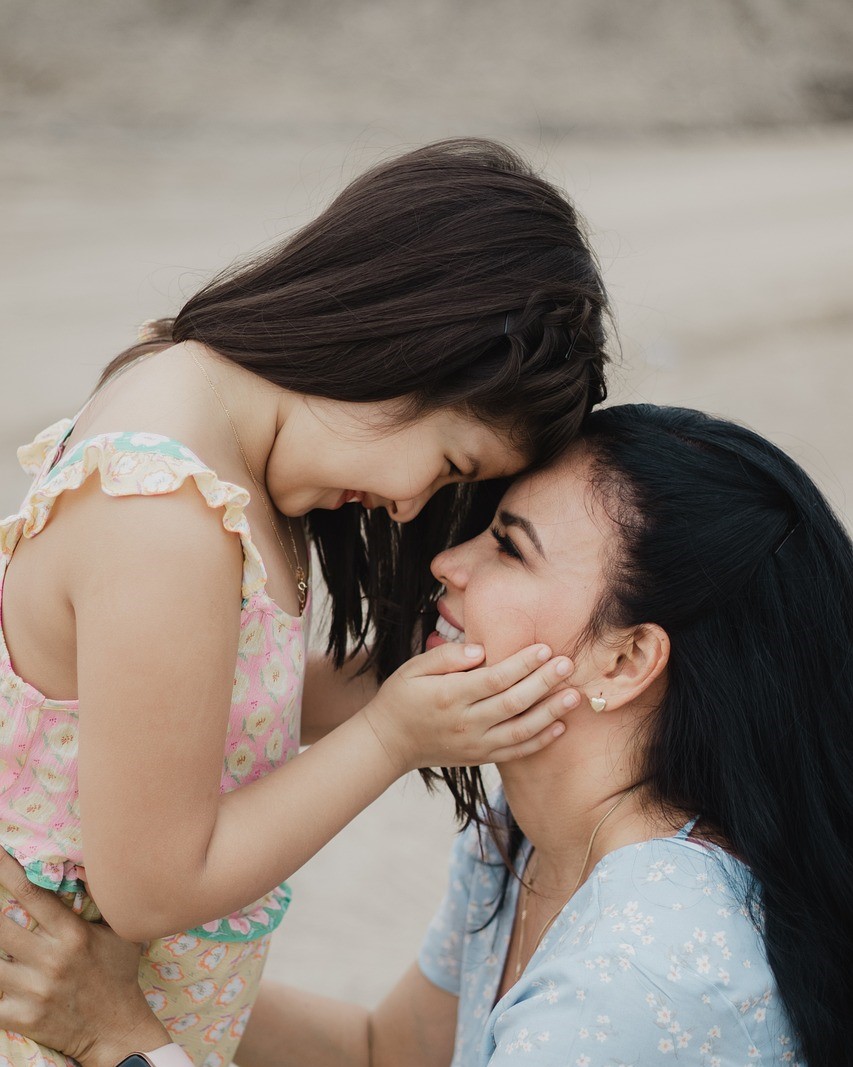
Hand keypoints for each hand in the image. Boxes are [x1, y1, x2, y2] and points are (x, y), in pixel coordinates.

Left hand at [0, 850, 167, 1066]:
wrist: (118, 1029)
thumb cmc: (119, 974)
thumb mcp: (120, 932)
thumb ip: (102, 902)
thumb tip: (90, 865)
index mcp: (72, 933)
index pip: (30, 893)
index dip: (6, 871)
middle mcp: (51, 959)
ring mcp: (34, 990)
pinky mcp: (23, 1017)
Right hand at [362, 641, 577, 772]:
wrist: (389, 742)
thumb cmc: (402, 697)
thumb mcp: (414, 668)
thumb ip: (446, 657)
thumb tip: (481, 650)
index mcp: (449, 696)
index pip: (493, 679)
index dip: (521, 664)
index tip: (544, 648)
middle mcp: (465, 723)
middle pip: (513, 702)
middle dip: (544, 682)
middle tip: (568, 664)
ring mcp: (475, 744)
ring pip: (520, 730)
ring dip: (551, 713)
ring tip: (574, 696)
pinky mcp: (480, 757)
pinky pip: (516, 752)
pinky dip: (540, 741)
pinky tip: (560, 726)